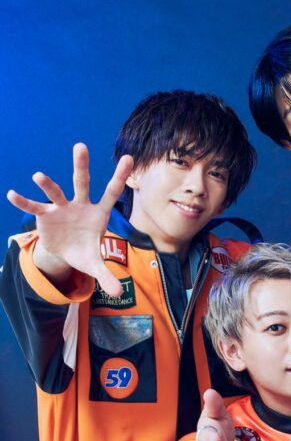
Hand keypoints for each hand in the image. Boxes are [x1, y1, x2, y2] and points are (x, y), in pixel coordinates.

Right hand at [7, 143, 132, 297]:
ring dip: (47, 185)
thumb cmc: (84, 252)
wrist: (65, 252)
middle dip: (80, 166)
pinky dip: (24, 202)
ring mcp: (62, 208)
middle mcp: (80, 205)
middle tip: (80, 146)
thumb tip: (119, 294)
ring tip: (38, 176)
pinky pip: (34, 207)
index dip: (118, 177)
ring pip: (55, 192)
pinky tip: (12, 195)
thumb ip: (108, 277)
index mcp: (98, 213)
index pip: (111, 193)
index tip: (128, 158)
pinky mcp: (45, 216)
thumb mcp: (95, 265)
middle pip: (81, 182)